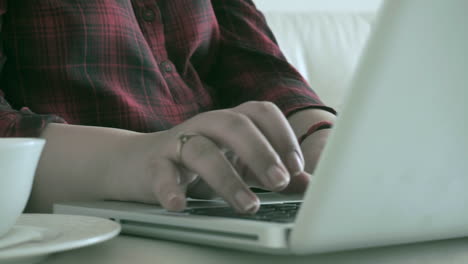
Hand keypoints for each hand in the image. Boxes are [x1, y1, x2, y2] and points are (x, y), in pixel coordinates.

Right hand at [105, 101, 305, 213]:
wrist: (138, 163)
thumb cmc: (197, 165)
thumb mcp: (238, 166)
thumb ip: (269, 172)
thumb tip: (307, 184)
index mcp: (230, 122)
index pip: (261, 112)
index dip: (282, 136)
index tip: (296, 168)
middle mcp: (206, 125)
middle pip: (235, 124)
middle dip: (261, 152)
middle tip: (280, 182)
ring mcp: (178, 142)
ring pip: (201, 149)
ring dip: (227, 178)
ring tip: (248, 205)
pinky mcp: (153, 164)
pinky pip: (161, 172)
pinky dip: (170, 189)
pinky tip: (179, 205)